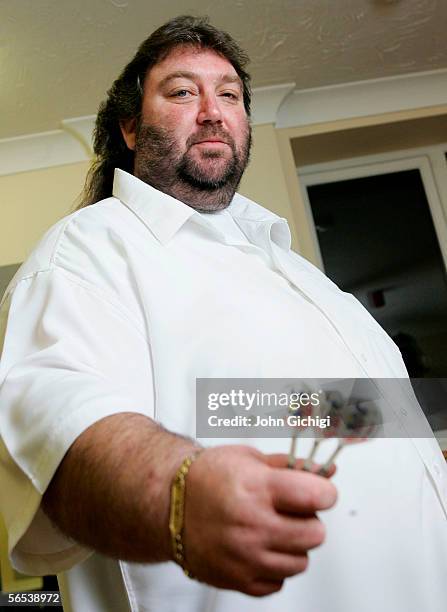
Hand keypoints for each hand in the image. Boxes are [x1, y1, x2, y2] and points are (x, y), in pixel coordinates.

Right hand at [183, 445, 336, 595]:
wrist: (168, 503)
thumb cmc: (206, 477)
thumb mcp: (249, 458)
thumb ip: (291, 466)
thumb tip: (325, 472)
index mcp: (257, 488)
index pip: (317, 496)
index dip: (324, 492)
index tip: (318, 491)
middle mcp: (252, 524)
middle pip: (316, 534)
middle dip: (308, 520)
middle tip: (289, 510)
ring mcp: (245, 556)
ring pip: (301, 562)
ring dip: (292, 545)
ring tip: (271, 528)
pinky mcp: (237, 579)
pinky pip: (278, 582)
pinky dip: (273, 566)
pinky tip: (257, 546)